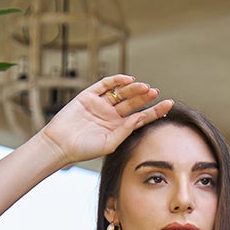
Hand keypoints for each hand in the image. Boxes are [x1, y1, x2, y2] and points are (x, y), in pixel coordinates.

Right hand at [38, 75, 173, 167]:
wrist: (60, 144)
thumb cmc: (84, 149)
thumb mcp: (109, 143)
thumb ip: (125, 130)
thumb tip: (140, 118)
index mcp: (118, 128)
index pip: (141, 117)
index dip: (155, 110)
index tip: (168, 104)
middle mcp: (111, 115)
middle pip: (133, 103)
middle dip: (145, 97)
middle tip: (155, 92)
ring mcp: (100, 104)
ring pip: (121, 93)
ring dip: (133, 89)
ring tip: (144, 87)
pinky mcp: (89, 96)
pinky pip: (105, 85)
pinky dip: (116, 80)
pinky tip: (128, 80)